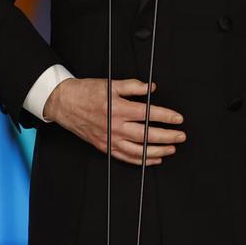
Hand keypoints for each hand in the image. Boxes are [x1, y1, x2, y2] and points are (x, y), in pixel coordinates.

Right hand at [43, 77, 185, 165]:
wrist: (65, 103)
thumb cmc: (86, 92)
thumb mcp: (111, 83)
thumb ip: (133, 86)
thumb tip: (151, 88)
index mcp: (118, 109)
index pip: (148, 114)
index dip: (166, 116)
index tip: (178, 119)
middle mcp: (115, 127)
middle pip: (147, 134)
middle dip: (167, 136)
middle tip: (181, 136)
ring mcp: (110, 139)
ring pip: (138, 150)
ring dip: (157, 151)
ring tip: (171, 149)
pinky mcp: (105, 147)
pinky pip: (125, 157)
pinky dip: (140, 160)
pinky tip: (152, 159)